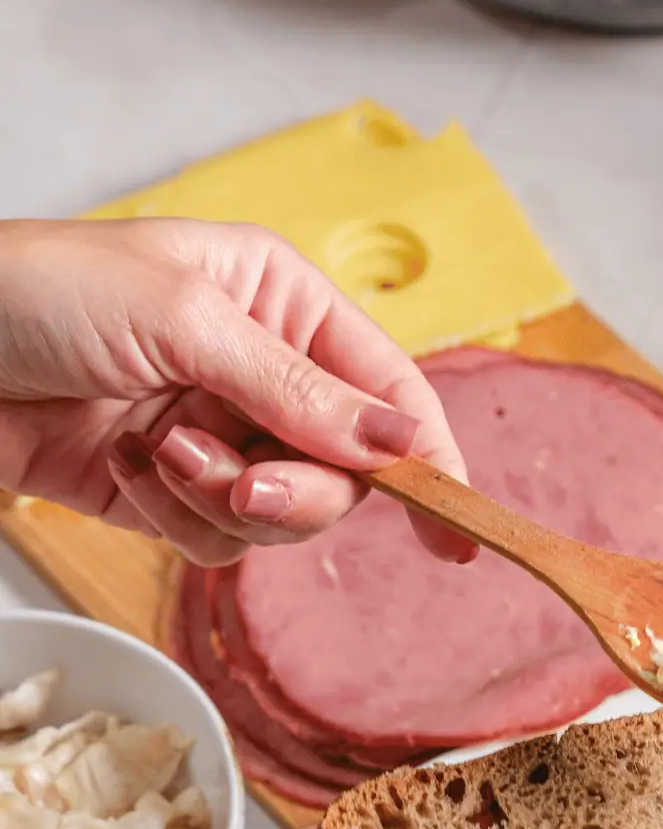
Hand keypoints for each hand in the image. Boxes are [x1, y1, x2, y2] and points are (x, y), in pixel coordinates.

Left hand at [0, 217, 473, 564]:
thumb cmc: (37, 291)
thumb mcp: (183, 319)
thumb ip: (296, 389)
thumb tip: (397, 441)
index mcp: (282, 301)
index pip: (388, 389)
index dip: (428, 456)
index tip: (455, 528)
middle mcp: (263, 371)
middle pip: (344, 471)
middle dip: (296, 488)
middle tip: (241, 481)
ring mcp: (218, 434)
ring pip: (283, 514)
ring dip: (221, 499)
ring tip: (155, 452)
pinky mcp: (171, 489)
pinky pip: (218, 538)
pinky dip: (176, 516)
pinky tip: (126, 466)